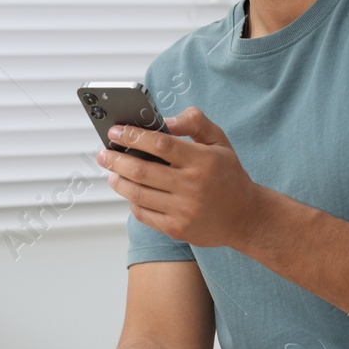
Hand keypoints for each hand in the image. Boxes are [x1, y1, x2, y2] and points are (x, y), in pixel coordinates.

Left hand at [101, 107, 265, 247]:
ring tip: (112, 172)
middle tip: (103, 153)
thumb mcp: (219, 141)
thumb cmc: (228, 175)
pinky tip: (129, 192)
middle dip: (116, 159)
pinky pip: (144, 214)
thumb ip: (194, 122)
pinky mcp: (177, 229)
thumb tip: (165, 119)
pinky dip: (132, 201)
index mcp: (202, 160)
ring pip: (138, 194)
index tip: (115, 131)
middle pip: (142, 170)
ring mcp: (183, 210)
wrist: (245, 217)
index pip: (160, 144)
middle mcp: (192, 186)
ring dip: (119, 181)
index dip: (133, 136)